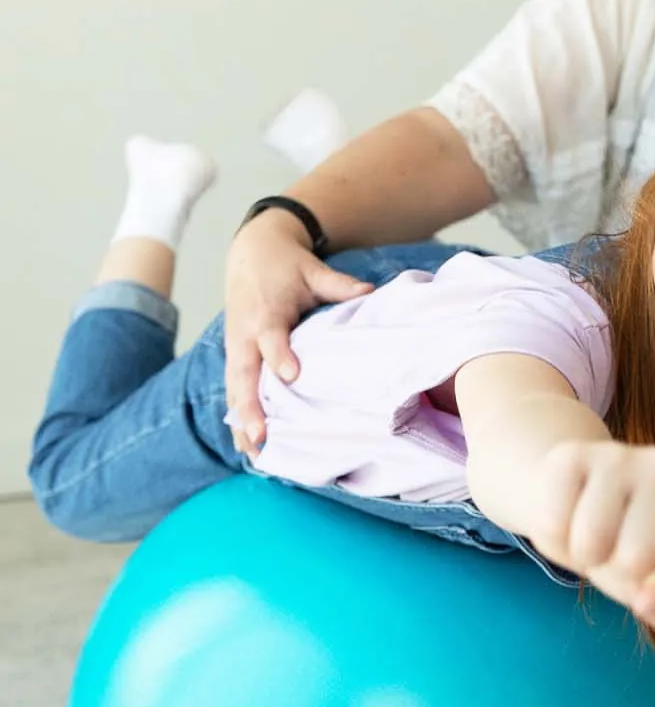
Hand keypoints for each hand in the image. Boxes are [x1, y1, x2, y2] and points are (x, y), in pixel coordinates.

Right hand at [223, 211, 372, 456]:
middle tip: (259, 437)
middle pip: (243, 373)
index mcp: (266, 312)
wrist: (249, 252)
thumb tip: (370, 292)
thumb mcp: (313, 270)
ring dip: (240, 421)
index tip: (291, 376)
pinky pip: (233, 390)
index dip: (279, 355)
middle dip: (249, 406)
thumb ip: (339, 285)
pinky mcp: (234, 357)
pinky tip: (247, 446)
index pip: (270, 337)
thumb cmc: (285, 265)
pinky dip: (238, 416)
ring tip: (253, 454)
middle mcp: (245, 334)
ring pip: (234, 388)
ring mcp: (235, 348)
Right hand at [525, 441, 654, 638]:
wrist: (579, 500)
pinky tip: (568, 519)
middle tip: (617, 548)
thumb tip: (648, 600)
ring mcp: (618, 455)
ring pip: (591, 541)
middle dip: (618, 569)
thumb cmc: (633, 549)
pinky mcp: (571, 455)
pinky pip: (553, 526)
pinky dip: (554, 541)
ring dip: (583, 556)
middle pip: (637, 558)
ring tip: (593, 536)